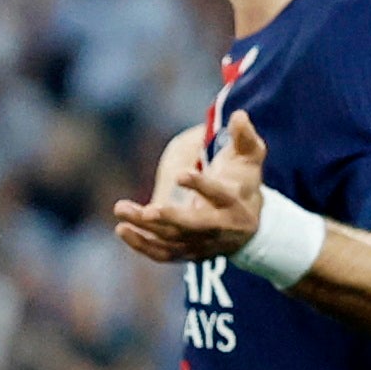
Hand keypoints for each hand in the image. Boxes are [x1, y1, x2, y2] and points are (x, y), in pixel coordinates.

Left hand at [113, 109, 266, 264]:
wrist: (249, 226)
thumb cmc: (244, 182)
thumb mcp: (250, 159)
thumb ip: (244, 138)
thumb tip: (239, 115)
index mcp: (235, 203)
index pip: (219, 195)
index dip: (201, 186)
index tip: (180, 173)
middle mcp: (219, 228)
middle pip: (194, 226)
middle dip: (171, 218)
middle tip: (147, 211)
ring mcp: (202, 244)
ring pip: (172, 239)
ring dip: (145, 228)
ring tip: (121, 208)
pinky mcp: (187, 253)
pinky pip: (163, 254)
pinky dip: (142, 245)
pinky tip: (122, 229)